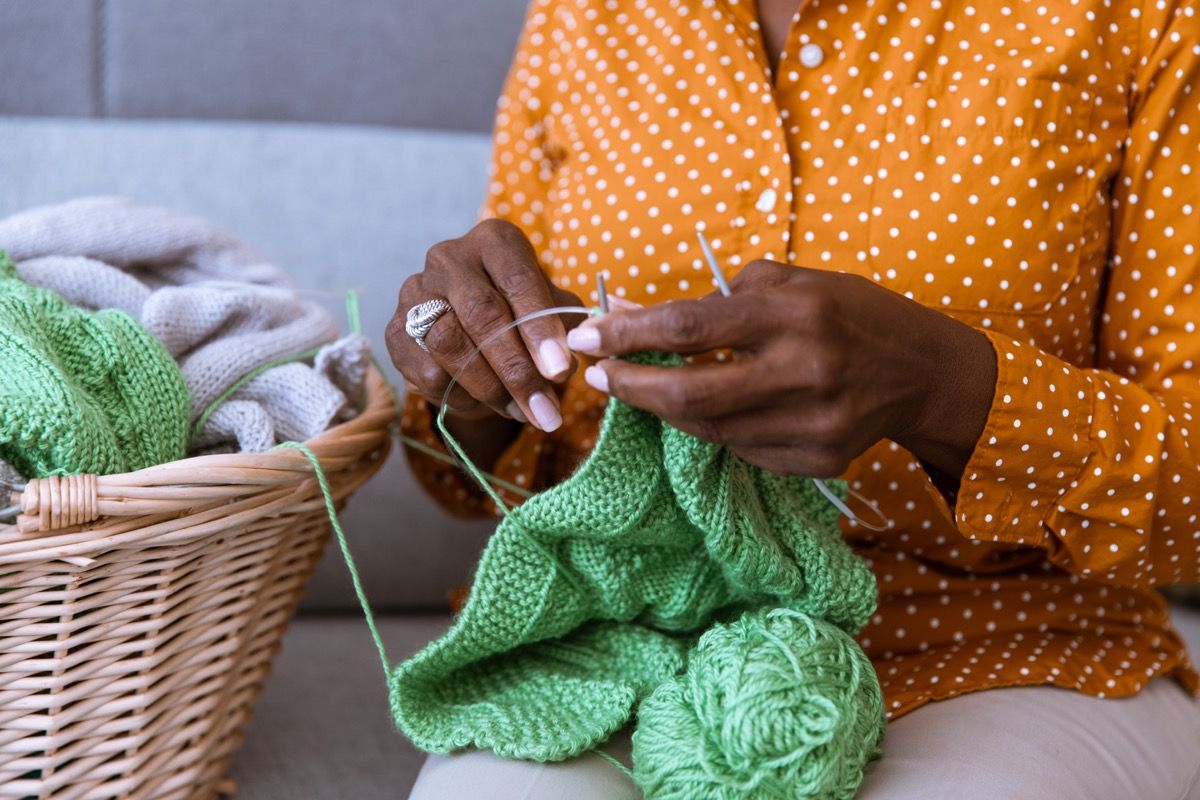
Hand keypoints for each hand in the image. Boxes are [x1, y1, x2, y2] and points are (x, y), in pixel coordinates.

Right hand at [386, 219, 582, 431]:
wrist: (476, 330)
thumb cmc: (524, 313)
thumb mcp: (554, 310)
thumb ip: (563, 328)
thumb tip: (563, 362)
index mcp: (494, 242)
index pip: (518, 279)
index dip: (540, 327)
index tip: (560, 369)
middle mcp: (449, 258)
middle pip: (480, 313)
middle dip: (515, 368)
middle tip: (543, 409)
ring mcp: (415, 292)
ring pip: (450, 345)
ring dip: (490, 388)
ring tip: (521, 411)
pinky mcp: (395, 330)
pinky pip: (428, 371)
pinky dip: (462, 395)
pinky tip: (484, 401)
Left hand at [565, 260, 996, 480]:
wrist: (923, 372)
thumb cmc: (847, 313)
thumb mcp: (792, 282)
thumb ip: (717, 300)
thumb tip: (635, 314)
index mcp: (795, 313)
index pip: (690, 327)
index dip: (628, 334)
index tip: (586, 335)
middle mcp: (804, 371)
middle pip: (689, 393)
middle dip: (630, 386)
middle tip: (598, 376)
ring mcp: (812, 424)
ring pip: (708, 429)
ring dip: (664, 409)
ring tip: (642, 387)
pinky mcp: (817, 460)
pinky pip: (740, 449)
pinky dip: (711, 429)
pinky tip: (703, 409)